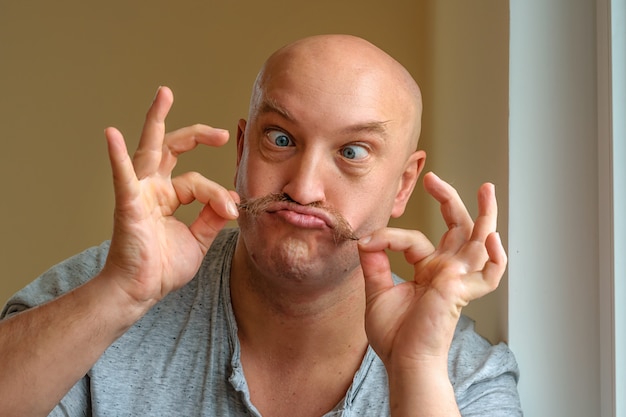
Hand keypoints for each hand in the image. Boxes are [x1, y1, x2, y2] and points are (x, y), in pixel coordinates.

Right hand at [101, 86, 238, 310]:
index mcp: (169, 196)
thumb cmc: (163, 267)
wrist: (141, 291)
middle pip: (172, 149)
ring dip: (156, 120)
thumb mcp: (199, 239)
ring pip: (150, 150)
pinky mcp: (128, 204)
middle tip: (222, 133)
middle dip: (196, 135)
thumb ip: (213, 217)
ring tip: (165, 94)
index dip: (218, 193)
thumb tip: (234, 199)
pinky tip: (111, 134)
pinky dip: (117, 156)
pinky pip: (122, 177)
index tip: (233, 209)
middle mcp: (153, 188)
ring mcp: (139, 192)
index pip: (198, 181)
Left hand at [357, 172, 506, 367]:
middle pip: (457, 229)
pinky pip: (490, 274)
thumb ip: (375, 265)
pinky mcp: (462, 291)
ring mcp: (458, 279)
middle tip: (435, 179)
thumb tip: (364, 239)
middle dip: (450, 201)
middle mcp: (447, 271)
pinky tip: (491, 238)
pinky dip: (496, 258)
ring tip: (487, 188)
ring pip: (481, 242)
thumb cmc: (395, 335)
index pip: (416, 239)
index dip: (390, 237)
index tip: (368, 241)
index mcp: (429, 271)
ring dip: (486, 215)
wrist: (403, 361)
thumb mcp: (377, 292)